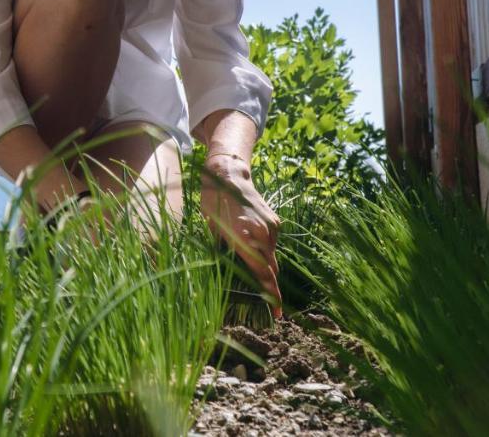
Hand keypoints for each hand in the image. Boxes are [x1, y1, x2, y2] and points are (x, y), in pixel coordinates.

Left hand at [200, 154, 282, 318]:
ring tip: (249, 259)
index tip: (277, 313)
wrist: (228, 176)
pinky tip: (251, 241)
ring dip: (265, 263)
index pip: (262, 273)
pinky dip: (265, 248)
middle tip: (267, 302)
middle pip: (271, 268)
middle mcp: (261, 234)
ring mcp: (271, 227)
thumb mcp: (212, 232)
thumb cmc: (213, 204)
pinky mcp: (275, 222)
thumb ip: (225, 254)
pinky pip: (272, 243)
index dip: (271, 294)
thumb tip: (231, 275)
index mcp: (243, 238)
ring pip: (271, 256)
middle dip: (269, 284)